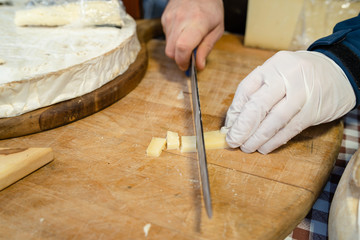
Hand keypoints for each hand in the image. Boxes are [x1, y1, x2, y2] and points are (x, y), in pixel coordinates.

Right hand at [161, 0, 223, 70]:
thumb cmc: (211, 8)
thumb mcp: (217, 29)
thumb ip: (206, 48)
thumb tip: (199, 66)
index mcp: (197, 23)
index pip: (183, 48)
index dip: (183, 61)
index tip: (188, 66)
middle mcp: (180, 20)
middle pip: (171, 51)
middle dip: (179, 59)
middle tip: (189, 58)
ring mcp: (169, 18)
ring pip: (168, 46)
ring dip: (177, 50)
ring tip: (189, 41)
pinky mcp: (164, 18)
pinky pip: (166, 37)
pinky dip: (174, 40)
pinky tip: (183, 32)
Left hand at [223, 51, 355, 153]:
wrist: (339, 72)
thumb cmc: (299, 75)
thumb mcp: (277, 74)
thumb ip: (257, 93)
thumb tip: (235, 121)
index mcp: (273, 66)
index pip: (246, 90)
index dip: (234, 112)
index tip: (228, 128)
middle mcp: (287, 77)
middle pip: (258, 105)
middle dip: (242, 127)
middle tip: (233, 141)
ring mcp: (302, 93)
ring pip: (274, 120)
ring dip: (258, 138)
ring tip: (247, 147)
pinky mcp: (313, 110)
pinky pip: (290, 129)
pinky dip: (275, 141)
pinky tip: (265, 147)